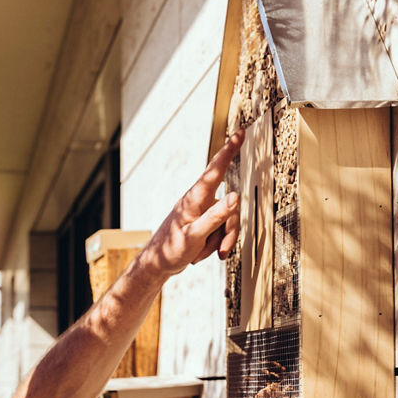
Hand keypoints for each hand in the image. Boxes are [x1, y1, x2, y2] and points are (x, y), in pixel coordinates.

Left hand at [145, 129, 244, 275]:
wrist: (157, 265)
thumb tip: (235, 196)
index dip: (229, 150)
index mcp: (195, 199)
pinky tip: (199, 254)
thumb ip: (216, 216)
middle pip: (229, 209)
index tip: (239, 132)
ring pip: (227, 222)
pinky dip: (214, 245)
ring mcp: (202, 212)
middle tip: (222, 252)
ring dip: (218, 242)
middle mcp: (200, 201)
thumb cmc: (171, 249)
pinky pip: (221, 231)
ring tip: (199, 254)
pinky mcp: (203, 223)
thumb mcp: (195, 235)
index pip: (216, 170)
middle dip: (228, 233)